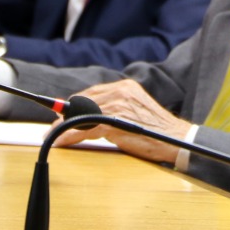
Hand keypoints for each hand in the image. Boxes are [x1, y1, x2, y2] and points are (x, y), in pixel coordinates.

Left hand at [53, 80, 190, 162]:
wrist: (176, 140)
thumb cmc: (156, 130)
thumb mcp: (135, 110)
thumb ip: (116, 107)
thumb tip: (92, 113)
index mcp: (125, 87)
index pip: (92, 92)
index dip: (75, 104)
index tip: (62, 112)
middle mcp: (120, 92)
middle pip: (83, 102)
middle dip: (65, 115)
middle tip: (53, 127)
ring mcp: (117, 107)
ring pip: (81, 115)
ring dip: (63, 127)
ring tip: (52, 135)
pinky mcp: (114, 124)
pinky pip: (84, 129)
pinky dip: (69, 137)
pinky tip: (61, 142)